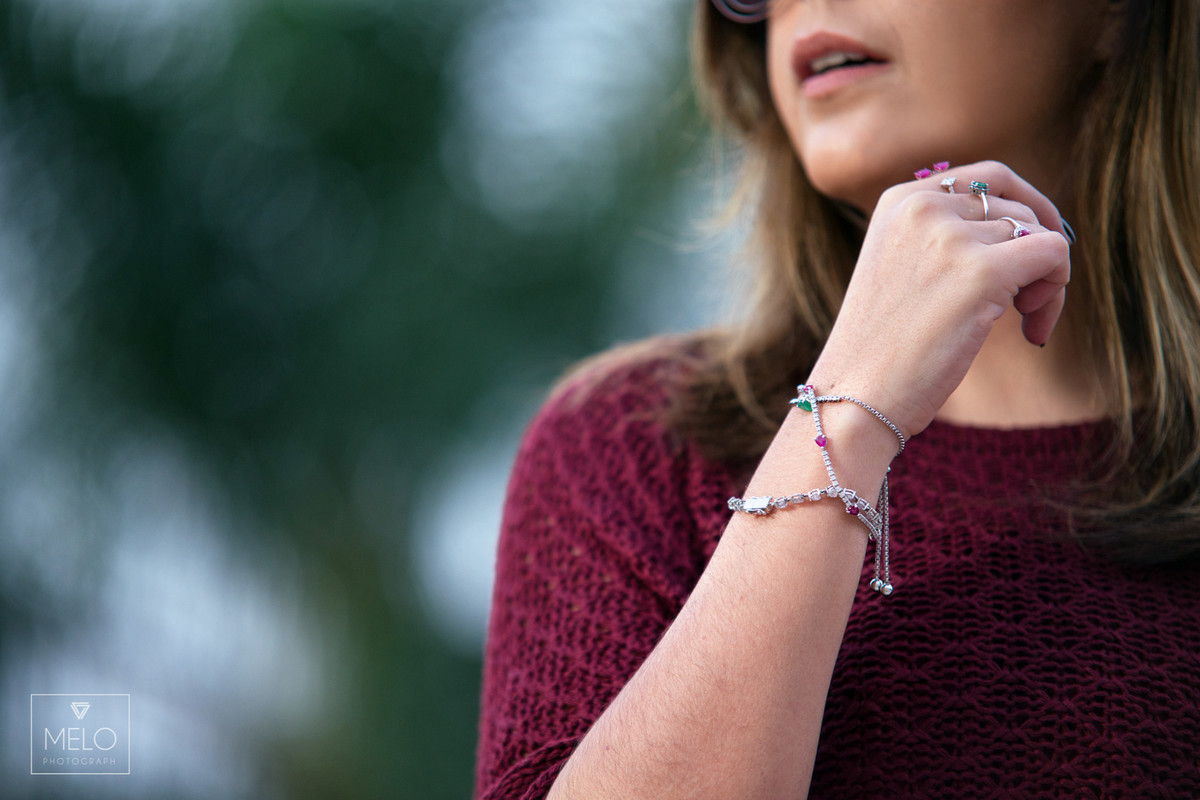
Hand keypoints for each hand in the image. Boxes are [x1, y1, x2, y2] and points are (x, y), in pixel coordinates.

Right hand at [808, 160, 1071, 439]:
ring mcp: (950, 236)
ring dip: (1047, 283)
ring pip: (1040, 233)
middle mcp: (923, 206)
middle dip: (1034, 254)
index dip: (1023, 212)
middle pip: (1018, 207)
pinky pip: (1055, 253)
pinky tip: (1032, 330)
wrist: (855, 396)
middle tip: (1024, 305)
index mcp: (900, 200)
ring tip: (1024, 325)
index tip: (1027, 257)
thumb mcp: (901, 268)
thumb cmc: (882, 349)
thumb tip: (1029, 224)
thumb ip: (946, 236)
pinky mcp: (981, 271)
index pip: (988, 177)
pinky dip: (1057, 292)